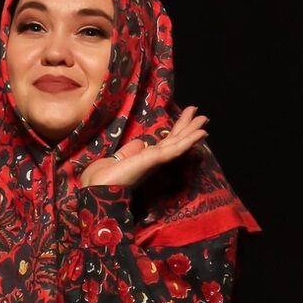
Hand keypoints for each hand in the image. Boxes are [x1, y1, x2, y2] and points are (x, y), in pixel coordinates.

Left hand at [81, 106, 209, 190]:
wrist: (97, 187)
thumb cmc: (103, 176)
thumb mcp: (117, 159)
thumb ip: (129, 151)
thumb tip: (139, 144)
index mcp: (146, 159)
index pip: (166, 143)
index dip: (177, 131)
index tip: (186, 119)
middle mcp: (154, 160)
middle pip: (175, 140)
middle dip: (187, 127)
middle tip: (201, 115)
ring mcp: (156, 160)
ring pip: (179, 143)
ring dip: (192, 131)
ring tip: (204, 119)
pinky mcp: (155, 159)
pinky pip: (176, 149)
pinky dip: (189, 140)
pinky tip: (199, 133)